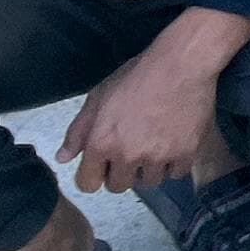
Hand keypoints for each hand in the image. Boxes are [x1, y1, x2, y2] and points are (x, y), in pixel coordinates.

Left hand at [56, 15, 249, 193]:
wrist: (182, 64)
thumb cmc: (137, 76)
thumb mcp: (98, 97)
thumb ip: (78, 131)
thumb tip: (63, 158)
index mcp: (101, 143)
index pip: (88, 184)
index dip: (93, 175)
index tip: (103, 165)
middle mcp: (127, 156)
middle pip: (119, 186)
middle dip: (122, 171)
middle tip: (133, 151)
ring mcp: (158, 157)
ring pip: (150, 182)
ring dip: (150, 168)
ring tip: (156, 146)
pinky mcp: (186, 153)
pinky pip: (176, 174)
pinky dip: (175, 163)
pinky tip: (176, 145)